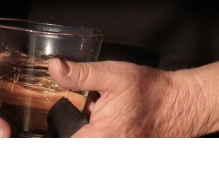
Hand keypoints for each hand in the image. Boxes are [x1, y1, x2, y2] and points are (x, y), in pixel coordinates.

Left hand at [50, 43, 218, 136]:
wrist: (182, 104)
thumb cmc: (150, 90)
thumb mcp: (112, 75)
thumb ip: (80, 74)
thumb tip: (53, 67)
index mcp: (98, 137)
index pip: (62, 145)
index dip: (49, 135)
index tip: (37, 128)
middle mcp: (106, 149)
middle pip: (73, 140)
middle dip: (69, 126)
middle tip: (80, 106)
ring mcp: (116, 151)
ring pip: (87, 140)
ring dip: (84, 127)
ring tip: (97, 109)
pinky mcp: (122, 148)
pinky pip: (100, 140)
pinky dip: (98, 130)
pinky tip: (109, 115)